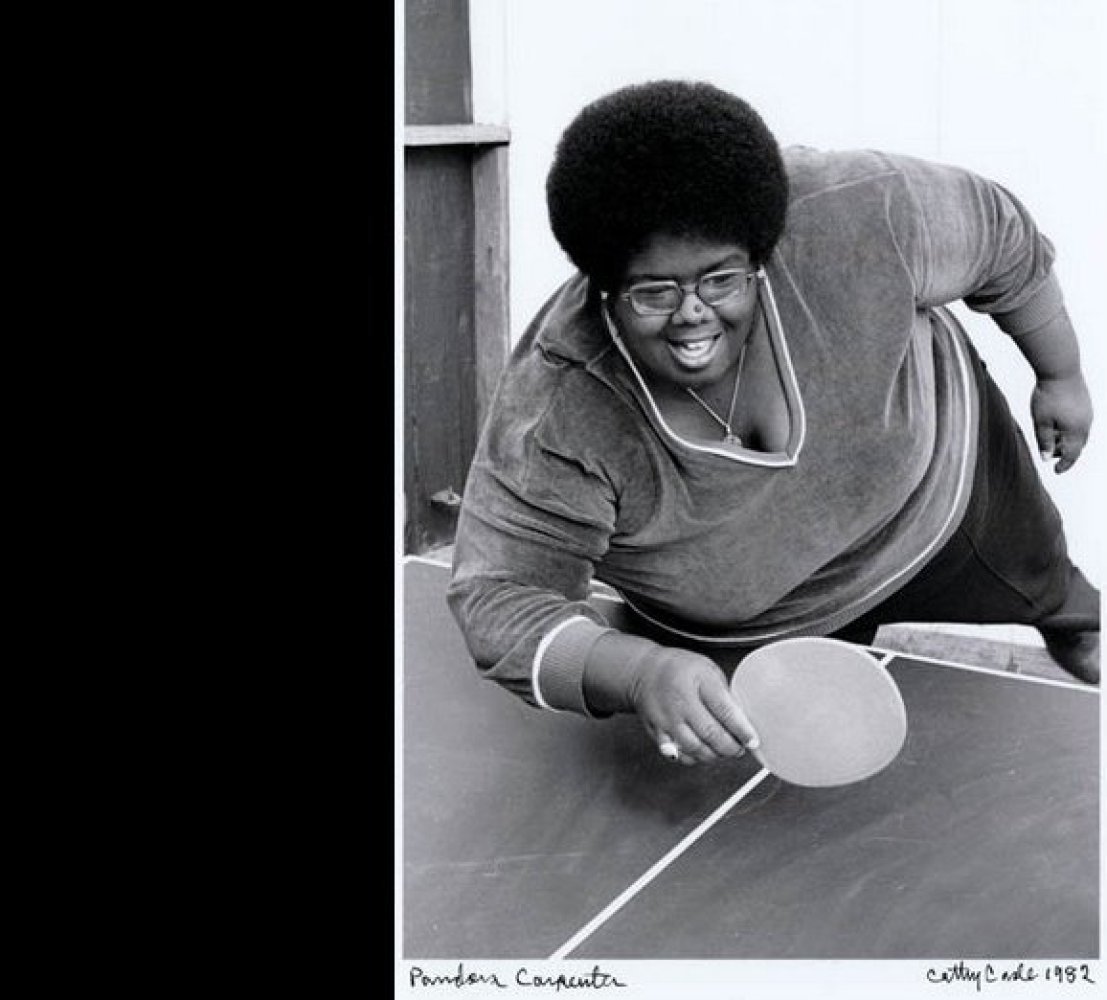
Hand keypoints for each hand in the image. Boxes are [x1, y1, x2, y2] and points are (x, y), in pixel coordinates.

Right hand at [627, 647, 759, 765]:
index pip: (726, 712)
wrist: (644, 671)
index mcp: (698, 683)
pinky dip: (693, 758)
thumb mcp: (708, 670)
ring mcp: (667, 720)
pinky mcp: (657, 733)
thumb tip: (741, 721)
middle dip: (730, 747)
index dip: (743, 730)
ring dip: (713, 755)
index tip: (753, 740)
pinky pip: (678, 755)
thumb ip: (724, 694)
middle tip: (739, 747)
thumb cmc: (679, 669)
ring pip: (695, 749)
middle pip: (711, 735)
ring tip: (721, 749)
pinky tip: (700, 750)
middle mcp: (681, 703)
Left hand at [1031, 372, 1092, 472]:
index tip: (1055, 471)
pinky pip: (1081, 423)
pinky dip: (1071, 429)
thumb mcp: (1041, 422)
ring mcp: (1088, 412)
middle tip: (1050, 453)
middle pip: (1077, 445)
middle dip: (1065, 452)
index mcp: (1076, 431)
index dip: (1064, 464)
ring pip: (1080, 434)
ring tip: (1052, 438)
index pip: (1072, 454)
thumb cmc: (1048, 396)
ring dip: (1068, 440)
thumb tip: (1046, 458)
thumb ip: (1044, 441)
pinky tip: (1058, 424)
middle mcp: (1086, 424)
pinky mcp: (1086, 403)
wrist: (1061, 370)